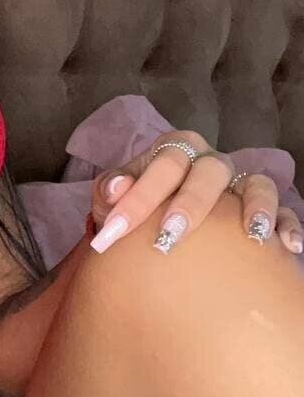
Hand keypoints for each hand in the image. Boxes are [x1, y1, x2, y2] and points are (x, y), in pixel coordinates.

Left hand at [89, 129, 303, 256]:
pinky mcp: (260, 208)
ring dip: (256, 206)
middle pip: (210, 170)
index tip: (115, 230)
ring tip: (252, 235)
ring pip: (257, 183)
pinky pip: (285, 211)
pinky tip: (289, 246)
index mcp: (174, 150)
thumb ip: (110, 190)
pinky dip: (288, 224)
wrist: (152, 221)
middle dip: (190, 203)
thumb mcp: (113, 197)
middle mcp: (209, 162)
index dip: (138, 197)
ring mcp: (238, 184)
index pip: (163, 164)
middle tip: (168, 237)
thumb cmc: (134, 206)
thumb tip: (114, 188)